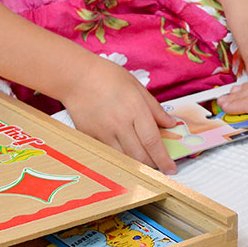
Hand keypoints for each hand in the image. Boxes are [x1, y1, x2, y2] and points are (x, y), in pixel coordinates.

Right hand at [60, 59, 181, 174]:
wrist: (76, 77)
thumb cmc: (108, 77)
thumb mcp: (137, 87)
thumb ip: (155, 108)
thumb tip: (170, 124)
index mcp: (135, 109)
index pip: (153, 141)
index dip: (163, 159)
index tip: (171, 169)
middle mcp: (120, 124)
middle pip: (139, 156)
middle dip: (152, 166)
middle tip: (159, 166)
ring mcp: (103, 132)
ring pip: (124, 159)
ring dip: (136, 164)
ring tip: (144, 162)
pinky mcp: (90, 137)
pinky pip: (108, 153)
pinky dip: (119, 157)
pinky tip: (124, 154)